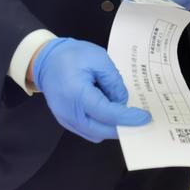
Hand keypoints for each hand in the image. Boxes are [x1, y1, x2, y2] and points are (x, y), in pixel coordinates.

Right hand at [32, 38, 150, 142]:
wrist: (45, 59)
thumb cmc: (72, 55)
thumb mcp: (98, 59)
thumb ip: (113, 81)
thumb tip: (123, 101)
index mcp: (77, 95)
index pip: (107, 114)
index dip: (127, 118)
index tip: (145, 118)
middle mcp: (69, 113)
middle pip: (101, 130)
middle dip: (123, 127)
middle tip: (140, 119)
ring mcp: (65, 119)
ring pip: (95, 134)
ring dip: (112, 128)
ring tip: (127, 115)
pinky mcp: (65, 120)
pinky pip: (87, 130)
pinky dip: (102, 125)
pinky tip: (111, 113)